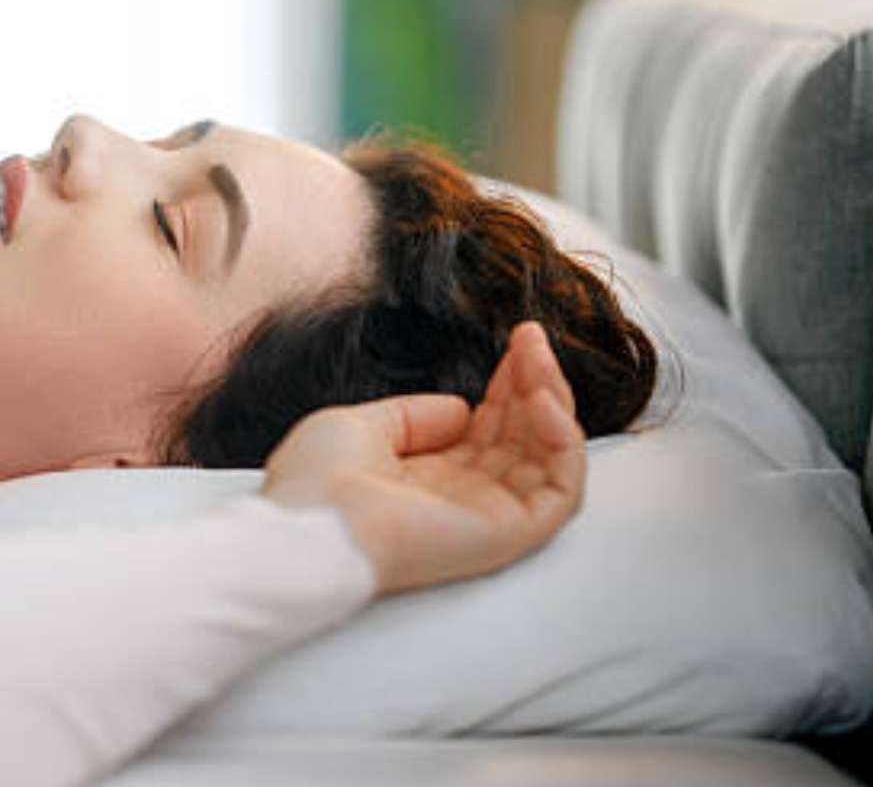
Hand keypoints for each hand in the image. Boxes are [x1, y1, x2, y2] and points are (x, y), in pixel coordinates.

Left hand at [259, 321, 586, 595]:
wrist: (309, 528)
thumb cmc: (316, 483)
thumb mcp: (361, 427)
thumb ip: (415, 415)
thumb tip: (464, 409)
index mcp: (428, 479)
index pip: (488, 428)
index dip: (507, 385)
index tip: (518, 341)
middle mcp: (463, 498)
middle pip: (522, 437)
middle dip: (533, 383)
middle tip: (531, 337)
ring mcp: (488, 518)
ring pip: (549, 459)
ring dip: (553, 403)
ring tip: (537, 360)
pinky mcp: (507, 534)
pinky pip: (561, 491)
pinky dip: (564, 443)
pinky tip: (541, 400)